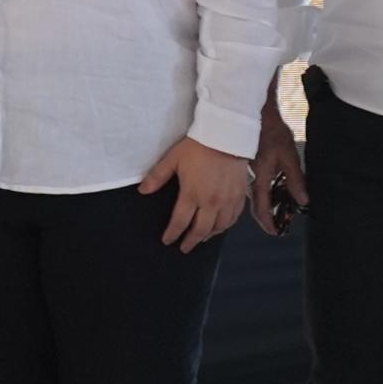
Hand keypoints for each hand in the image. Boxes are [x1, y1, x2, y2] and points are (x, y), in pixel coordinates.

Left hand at [139, 136, 254, 250]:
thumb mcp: (173, 159)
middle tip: (184, 248)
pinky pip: (233, 218)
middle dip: (190, 241)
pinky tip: (220, 227)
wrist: (227, 135)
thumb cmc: (198, 146)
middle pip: (200, 230)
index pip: (180, 222)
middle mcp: (211, 202)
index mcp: (192, 194)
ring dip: (208, 236)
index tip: (167, 241)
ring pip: (219, 227)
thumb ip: (157, 177)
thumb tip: (142, 191)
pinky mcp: (240, 195)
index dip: (172, 234)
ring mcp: (227, 200)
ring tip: (201, 239)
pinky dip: (225, 226)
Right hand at [247, 97, 307, 237]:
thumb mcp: (289, 153)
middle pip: (255, 203)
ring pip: (251, 194)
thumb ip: (296, 178)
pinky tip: (267, 186)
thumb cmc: (270, 129)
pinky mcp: (243, 164)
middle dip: (266, 215)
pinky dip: (259, 189)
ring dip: (263, 202)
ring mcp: (243, 171)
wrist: (251, 110)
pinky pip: (249, 183)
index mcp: (260, 177)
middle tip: (276, 222)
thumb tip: (303, 199)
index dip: (268, 222)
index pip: (262, 207)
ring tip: (275, 207)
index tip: (274, 231)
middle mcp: (248, 177)